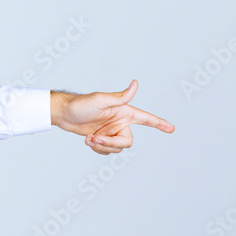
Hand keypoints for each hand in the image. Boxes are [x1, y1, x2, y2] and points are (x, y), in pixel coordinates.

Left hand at [52, 79, 174, 154]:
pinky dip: (97, 149)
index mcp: (124, 112)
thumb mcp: (100, 100)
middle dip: (111, 143)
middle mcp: (120, 122)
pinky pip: (106, 151)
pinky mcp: (102, 138)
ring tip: (89, 138)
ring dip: (102, 146)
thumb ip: (119, 97)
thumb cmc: (80, 104)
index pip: (146, 119)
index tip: (172, 129)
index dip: (159, 124)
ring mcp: (111, 131)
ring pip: (116, 149)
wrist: (63, 113)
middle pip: (127, 142)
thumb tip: (135, 84)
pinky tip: (88, 140)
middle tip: (95, 138)